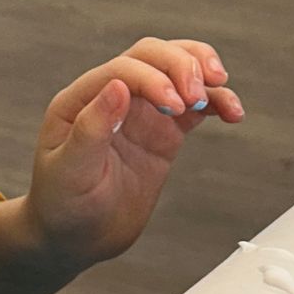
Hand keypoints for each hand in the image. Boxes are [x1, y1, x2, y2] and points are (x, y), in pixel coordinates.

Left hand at [22, 39, 243, 275]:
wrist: (77, 237)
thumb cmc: (62, 205)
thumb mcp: (69, 171)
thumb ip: (91, 129)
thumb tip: (117, 86)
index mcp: (80, 100)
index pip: (123, 69)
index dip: (153, 78)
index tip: (174, 105)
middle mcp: (112, 97)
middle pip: (152, 56)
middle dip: (181, 65)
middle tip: (199, 93)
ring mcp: (140, 112)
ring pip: (176, 70)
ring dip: (202, 72)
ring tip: (221, 92)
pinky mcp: (164, 132)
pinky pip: (194, 105)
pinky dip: (216, 102)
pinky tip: (232, 111)